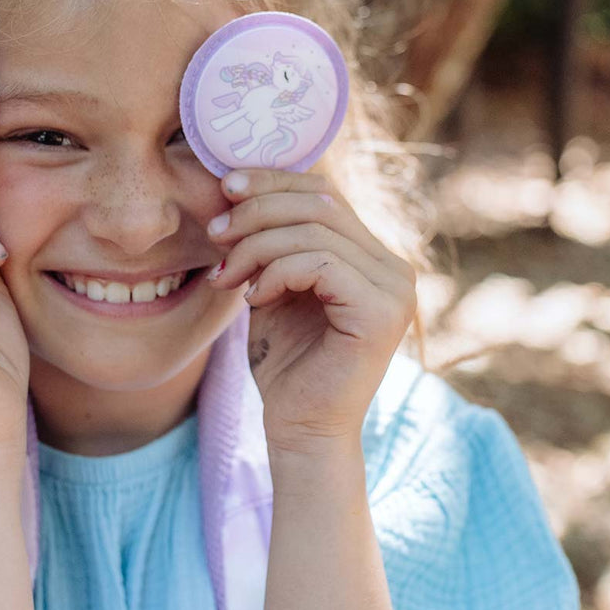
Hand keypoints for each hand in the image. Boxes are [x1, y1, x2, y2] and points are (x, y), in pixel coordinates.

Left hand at [204, 168, 416, 450]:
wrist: (299, 428)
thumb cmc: (285, 364)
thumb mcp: (273, 288)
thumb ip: (271, 242)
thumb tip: (238, 183)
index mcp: (372, 257)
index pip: (324, 193)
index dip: (273, 180)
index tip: (224, 188)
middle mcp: (393, 268)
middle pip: (320, 202)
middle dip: (257, 210)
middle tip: (215, 234)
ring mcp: (394, 289)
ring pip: (314, 230)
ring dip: (256, 246)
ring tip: (227, 277)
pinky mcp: (381, 312)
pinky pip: (319, 263)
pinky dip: (275, 273)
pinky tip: (254, 299)